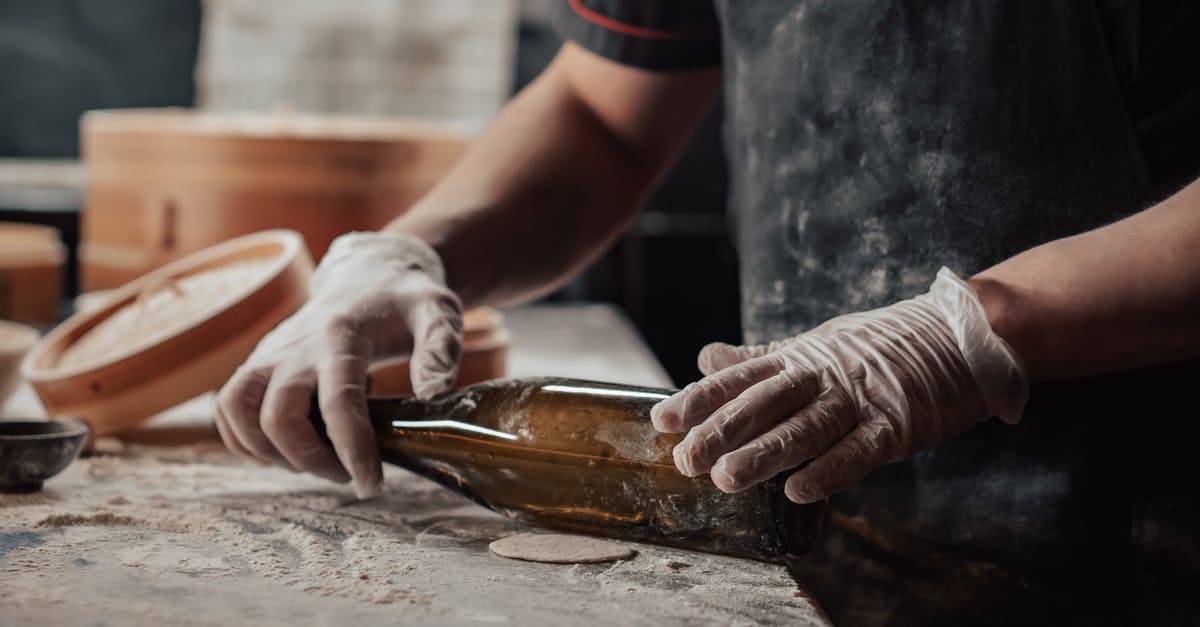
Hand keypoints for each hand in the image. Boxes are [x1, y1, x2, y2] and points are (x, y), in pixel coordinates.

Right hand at [215, 232, 462, 497]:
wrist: (367, 275)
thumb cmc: (405, 300)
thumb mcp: (438, 310)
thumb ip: (441, 348)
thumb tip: (434, 393)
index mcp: (342, 336)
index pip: (339, 401)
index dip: (352, 449)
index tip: (372, 485)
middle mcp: (296, 345)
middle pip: (277, 416)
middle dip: (311, 460)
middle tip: (348, 474)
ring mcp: (270, 353)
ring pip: (238, 412)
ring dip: (271, 453)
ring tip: (315, 463)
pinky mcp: (258, 362)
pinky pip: (227, 407)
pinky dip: (245, 440)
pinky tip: (286, 451)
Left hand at [650, 268, 1026, 503]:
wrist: (963, 335)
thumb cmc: (882, 346)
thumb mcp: (816, 344)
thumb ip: (761, 359)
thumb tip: (706, 358)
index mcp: (801, 357)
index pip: (741, 378)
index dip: (701, 399)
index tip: (663, 420)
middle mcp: (823, 374)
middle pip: (764, 403)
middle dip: (721, 432)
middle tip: (685, 459)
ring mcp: (860, 398)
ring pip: (804, 427)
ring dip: (764, 453)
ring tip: (726, 478)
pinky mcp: (898, 423)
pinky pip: (859, 449)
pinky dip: (828, 470)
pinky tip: (796, 490)